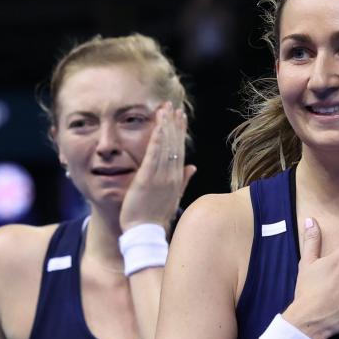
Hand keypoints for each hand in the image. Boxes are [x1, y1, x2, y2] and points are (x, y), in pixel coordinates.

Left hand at [120, 102, 196, 230]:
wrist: (145, 232)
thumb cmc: (155, 217)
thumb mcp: (173, 197)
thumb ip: (183, 180)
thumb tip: (193, 166)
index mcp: (177, 179)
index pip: (180, 150)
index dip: (180, 132)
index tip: (181, 117)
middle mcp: (171, 175)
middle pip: (175, 144)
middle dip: (174, 124)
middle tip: (173, 106)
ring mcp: (160, 176)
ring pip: (165, 146)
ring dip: (166, 125)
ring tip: (165, 109)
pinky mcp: (147, 177)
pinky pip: (153, 154)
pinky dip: (156, 138)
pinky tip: (158, 125)